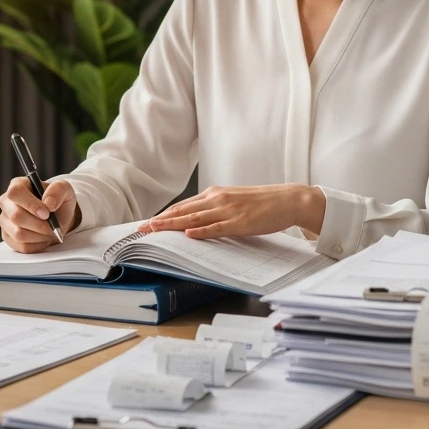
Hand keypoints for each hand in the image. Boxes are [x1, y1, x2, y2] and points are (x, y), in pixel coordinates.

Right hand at [0, 177, 80, 252]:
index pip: (15, 193)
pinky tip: (44, 238)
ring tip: (50, 231)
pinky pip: (21, 246)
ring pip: (19, 234)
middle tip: (52, 226)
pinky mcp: (8, 237)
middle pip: (16, 216)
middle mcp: (6, 202)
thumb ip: (58, 190)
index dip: (30, 204)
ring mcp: (5, 220)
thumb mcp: (64, 189)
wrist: (58, 217)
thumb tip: (48, 203)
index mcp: (17, 184)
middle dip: (39, 224)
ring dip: (39, 236)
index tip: (47, 213)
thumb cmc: (58, 200)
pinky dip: (37, 245)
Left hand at [148, 184, 324, 239]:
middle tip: (141, 229)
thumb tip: (195, 221)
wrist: (286, 199)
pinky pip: (217, 227)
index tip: (147, 223)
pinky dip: (202, 231)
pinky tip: (188, 235)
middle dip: (160, 221)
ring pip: (195, 218)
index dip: (163, 215)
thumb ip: (214, 209)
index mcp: (214, 194)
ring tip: (155, 230)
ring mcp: (228, 210)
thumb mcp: (232, 201)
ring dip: (173, 225)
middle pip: (183, 211)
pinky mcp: (241, 222)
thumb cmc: (260, 203)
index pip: (183, 206)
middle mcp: (217, 199)